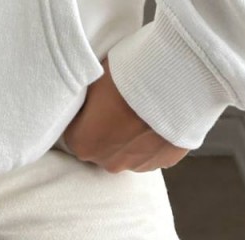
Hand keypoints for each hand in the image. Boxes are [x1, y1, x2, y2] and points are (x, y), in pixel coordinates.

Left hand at [61, 55, 191, 172]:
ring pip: (126, 151)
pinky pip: (150, 152)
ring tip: (138, 109)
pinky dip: (151, 138)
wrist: (171, 83)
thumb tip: (83, 101)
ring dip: (129, 135)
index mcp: (84, 143)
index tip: (90, 103)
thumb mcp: (91, 80)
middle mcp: (110, 162)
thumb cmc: (125, 78)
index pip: (73, 133)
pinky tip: (155, 116)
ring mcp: (138, 165)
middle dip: (104, 129)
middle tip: (114, 103)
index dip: (80, 117)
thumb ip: (84, 101)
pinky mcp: (164, 162)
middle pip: (100, 146)